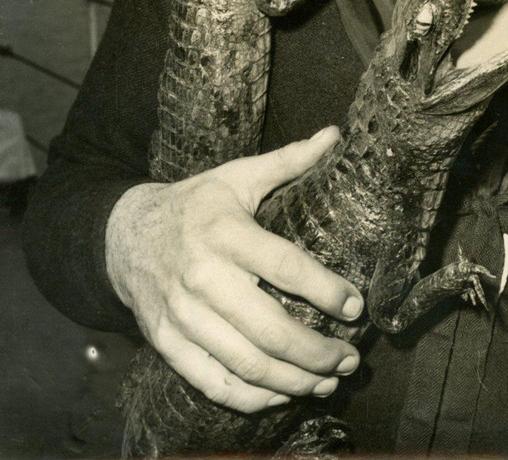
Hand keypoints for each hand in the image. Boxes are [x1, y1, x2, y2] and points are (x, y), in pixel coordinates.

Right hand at [106, 127, 363, 413]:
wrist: (126, 235)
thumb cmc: (196, 204)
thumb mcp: (239, 176)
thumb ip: (289, 160)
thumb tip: (335, 135)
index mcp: (225, 232)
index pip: (284, 267)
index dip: (325, 290)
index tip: (355, 308)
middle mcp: (202, 277)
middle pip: (268, 328)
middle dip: (316, 351)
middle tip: (351, 359)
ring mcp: (182, 316)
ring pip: (245, 363)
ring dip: (293, 381)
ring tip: (328, 381)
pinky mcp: (167, 344)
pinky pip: (213, 382)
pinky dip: (252, 398)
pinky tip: (285, 394)